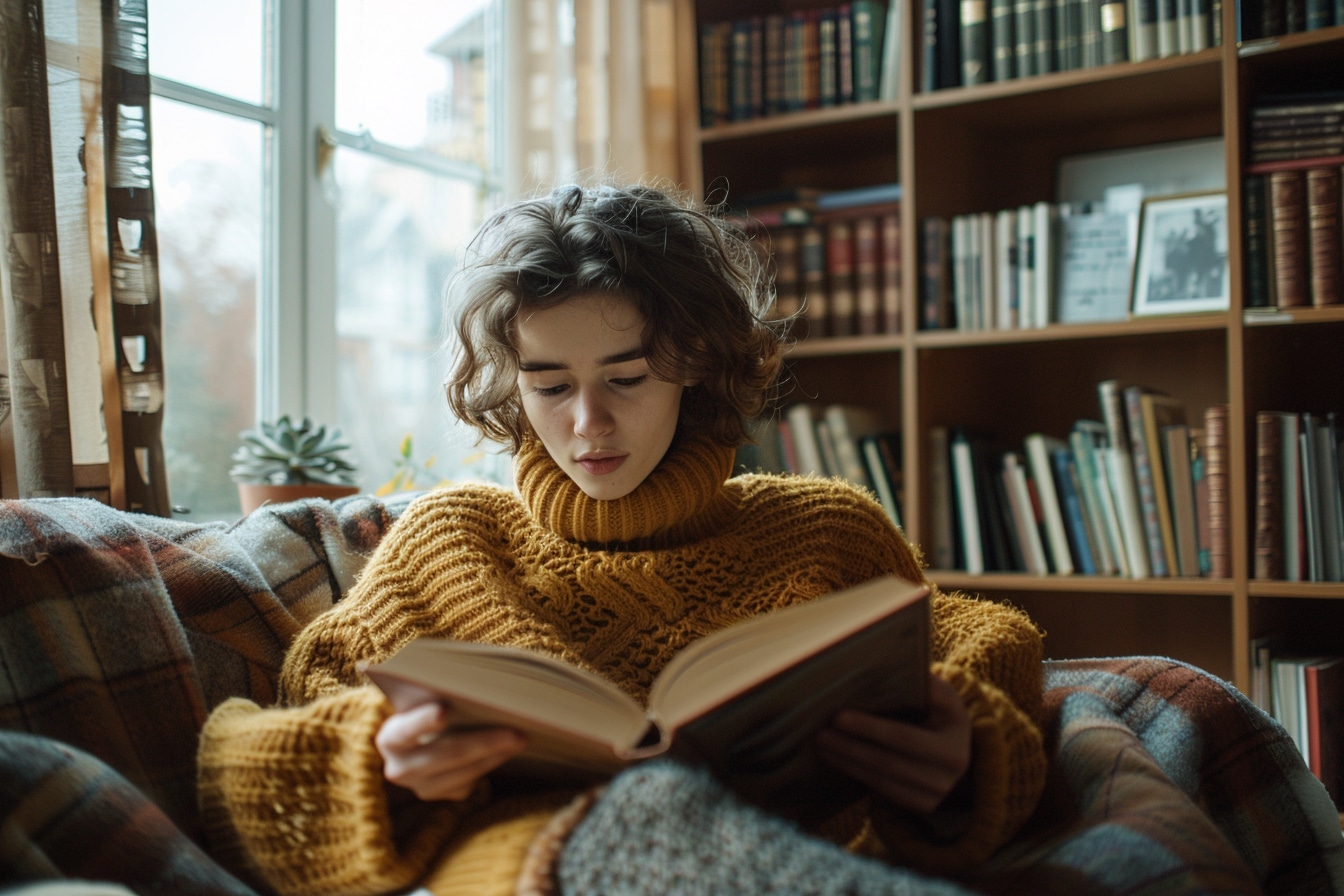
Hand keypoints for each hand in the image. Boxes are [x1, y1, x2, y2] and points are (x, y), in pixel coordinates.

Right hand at [376, 701, 527, 800]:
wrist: (418, 738)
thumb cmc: (426, 708)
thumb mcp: (423, 701)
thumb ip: (441, 697)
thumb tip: (483, 690)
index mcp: (390, 738)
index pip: (406, 730)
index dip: (424, 721)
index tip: (444, 710)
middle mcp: (399, 769)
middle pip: (447, 755)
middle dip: (485, 741)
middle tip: (517, 731)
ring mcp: (420, 787)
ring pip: (464, 772)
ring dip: (496, 755)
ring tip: (521, 739)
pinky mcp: (441, 796)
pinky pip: (470, 783)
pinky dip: (491, 763)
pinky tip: (507, 749)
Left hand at [814, 673, 971, 814]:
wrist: (960, 754)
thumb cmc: (942, 717)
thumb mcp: (944, 699)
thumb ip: (926, 686)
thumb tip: (890, 666)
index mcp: (953, 746)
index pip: (904, 738)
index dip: (869, 729)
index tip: (838, 717)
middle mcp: (946, 778)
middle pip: (887, 763)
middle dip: (850, 748)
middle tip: (821, 733)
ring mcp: (933, 797)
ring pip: (880, 780)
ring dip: (846, 762)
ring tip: (822, 745)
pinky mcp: (919, 807)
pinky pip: (881, 791)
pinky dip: (856, 774)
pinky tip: (836, 759)